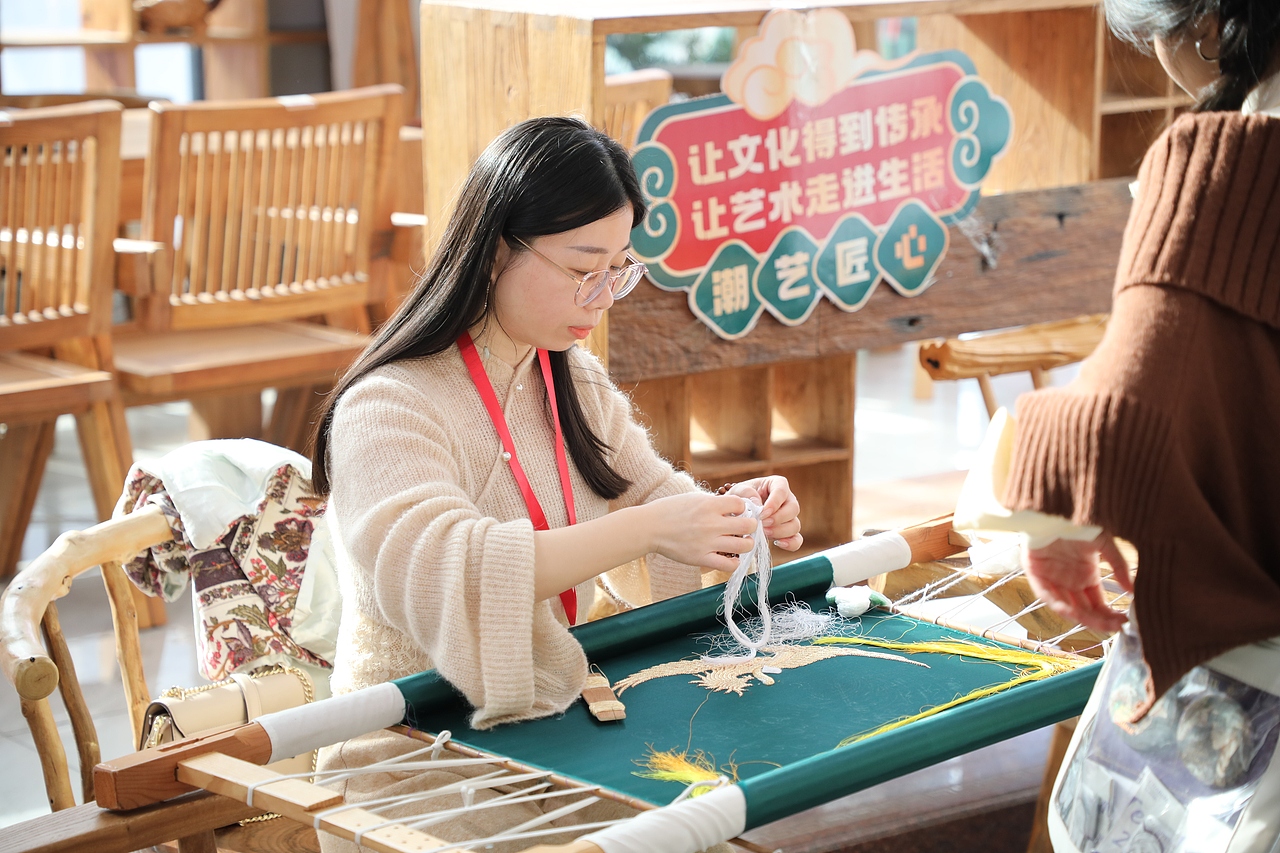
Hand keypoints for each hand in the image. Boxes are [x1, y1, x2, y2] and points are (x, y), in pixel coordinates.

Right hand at [645, 493, 759, 572]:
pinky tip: (729, 556)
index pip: (742, 505)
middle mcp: (711, 523)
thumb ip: (715, 503)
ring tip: (740, 542)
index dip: (743, 508)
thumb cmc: (671, 510)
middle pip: (748, 525)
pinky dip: (734, 562)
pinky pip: (729, 565)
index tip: (737, 512)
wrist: (650, 527)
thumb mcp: (694, 498)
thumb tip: (738, 507)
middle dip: (751, 526)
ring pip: (744, 546)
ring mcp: (707, 542)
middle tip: (745, 528)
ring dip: (746, 544)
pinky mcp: (701, 558)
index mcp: (709, 505)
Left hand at [729, 476, 801, 550]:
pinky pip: (797, 539)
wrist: (737, 513)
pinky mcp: (788, 532)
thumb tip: (758, 504)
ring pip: (795, 525)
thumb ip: (746, 493)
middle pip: (793, 508)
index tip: (763, 513)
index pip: (782, 490)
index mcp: (776, 484)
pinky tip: (778, 543)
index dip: (775, 502)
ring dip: (781, 531)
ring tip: (765, 533)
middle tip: (763, 524)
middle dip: (778, 518)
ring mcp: (789, 517)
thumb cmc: (739, 498)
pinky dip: (790, 543)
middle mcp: (787, 500)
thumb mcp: (738, 491)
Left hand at [1023, 532, 1132, 632]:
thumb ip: (1119, 566)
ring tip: (1099, 623)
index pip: (1097, 603)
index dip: (1108, 614)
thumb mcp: (1105, 544)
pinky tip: (1073, 612)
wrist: (1057, 508)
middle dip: (1099, 620)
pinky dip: (1058, 604)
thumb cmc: (1080, 522)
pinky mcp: (1035, 573)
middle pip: (1083, 609)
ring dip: (1082, 616)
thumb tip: (1133, 589)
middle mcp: (1069, 581)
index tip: (1124, 621)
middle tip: (1116, 626)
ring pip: (1067, 605)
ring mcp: (1052, 579)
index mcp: (1085, 575)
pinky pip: (1046, 594)